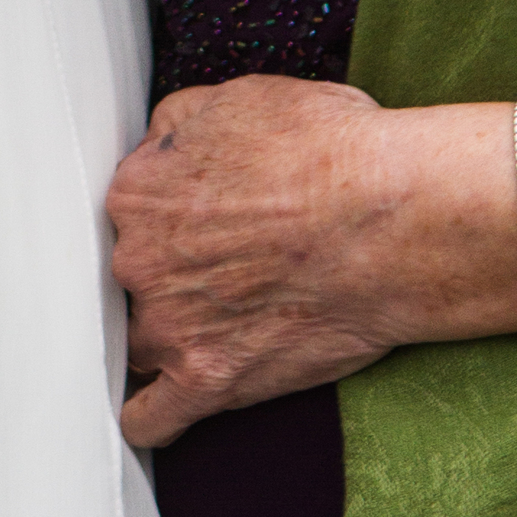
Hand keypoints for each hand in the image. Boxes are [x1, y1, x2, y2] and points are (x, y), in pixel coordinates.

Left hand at [106, 73, 516, 448]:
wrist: (389, 222)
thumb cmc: (329, 152)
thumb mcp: (238, 98)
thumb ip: (178, 125)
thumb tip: (160, 145)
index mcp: (138, 192)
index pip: (127, 211)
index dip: (168, 212)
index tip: (202, 218)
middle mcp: (138, 260)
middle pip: (131, 275)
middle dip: (168, 272)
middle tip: (222, 267)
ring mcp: (169, 327)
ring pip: (137, 341)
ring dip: (163, 337)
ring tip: (204, 329)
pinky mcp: (206, 382)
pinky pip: (148, 419)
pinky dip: (149, 417)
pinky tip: (158, 408)